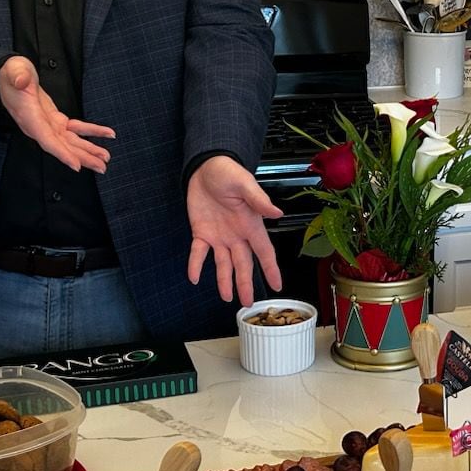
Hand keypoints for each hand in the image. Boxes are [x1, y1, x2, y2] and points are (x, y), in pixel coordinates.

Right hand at [0, 56, 113, 171]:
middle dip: (82, 157)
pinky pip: (76, 128)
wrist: (12, 75)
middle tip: (102, 167)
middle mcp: (39, 126)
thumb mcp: (14, 70)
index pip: (46, 140)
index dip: (61, 153)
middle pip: (62, 146)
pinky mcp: (56, 120)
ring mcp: (48, 125)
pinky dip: (92, 131)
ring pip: (71, 141)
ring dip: (89, 150)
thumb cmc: (12, 74)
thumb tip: (20, 81)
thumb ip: (18, 76)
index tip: (76, 165)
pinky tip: (106, 133)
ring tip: (106, 157)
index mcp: (29, 117)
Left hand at [186, 156, 282, 306]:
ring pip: (223, 264)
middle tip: (248, 302)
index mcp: (251, 224)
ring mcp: (219, 236)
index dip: (270, 269)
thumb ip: (259, 200)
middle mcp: (237, 235)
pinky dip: (195, 265)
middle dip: (246, 283)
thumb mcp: (245, 184)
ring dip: (225, 280)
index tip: (276, 286)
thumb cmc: (228, 172)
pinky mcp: (201, 232)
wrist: (205, 168)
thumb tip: (276, 213)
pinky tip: (194, 278)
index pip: (264, 252)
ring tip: (227, 297)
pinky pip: (198, 253)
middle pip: (243, 264)